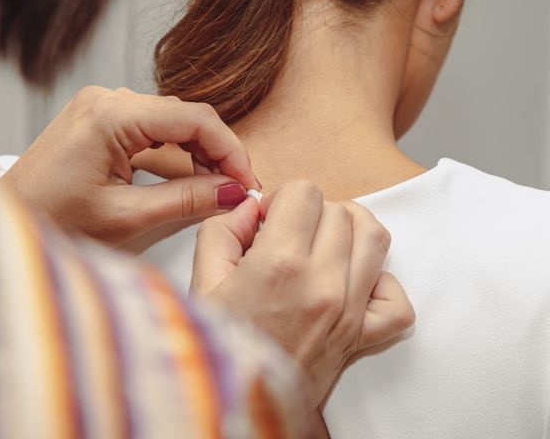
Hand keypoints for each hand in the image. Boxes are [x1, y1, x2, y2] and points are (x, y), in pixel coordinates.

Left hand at [0, 87, 259, 244]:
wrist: (7, 223)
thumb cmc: (51, 223)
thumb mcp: (126, 218)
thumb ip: (186, 201)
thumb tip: (234, 191)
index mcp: (111, 115)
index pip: (194, 119)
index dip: (231, 150)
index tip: (248, 183)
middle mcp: (107, 99)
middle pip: (185, 117)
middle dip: (217, 153)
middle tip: (237, 190)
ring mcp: (102, 107)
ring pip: (171, 123)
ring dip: (198, 154)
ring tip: (216, 189)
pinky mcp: (100, 121)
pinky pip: (151, 130)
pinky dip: (174, 154)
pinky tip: (188, 178)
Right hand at [191, 181, 414, 407]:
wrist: (234, 406)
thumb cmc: (214, 348)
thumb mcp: (201, 281)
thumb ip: (222, 230)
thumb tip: (252, 208)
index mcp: (279, 265)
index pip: (306, 192)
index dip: (284, 198)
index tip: (271, 219)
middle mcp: (322, 284)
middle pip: (339, 211)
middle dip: (311, 213)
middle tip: (288, 235)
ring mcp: (348, 311)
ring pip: (375, 238)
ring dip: (350, 229)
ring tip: (323, 243)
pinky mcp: (360, 337)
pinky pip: (396, 301)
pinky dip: (381, 283)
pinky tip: (351, 282)